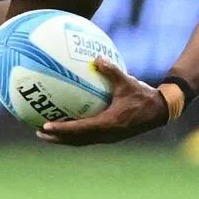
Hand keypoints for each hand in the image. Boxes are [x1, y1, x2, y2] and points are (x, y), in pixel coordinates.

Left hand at [36, 57, 168, 145]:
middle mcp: (107, 134)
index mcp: (109, 124)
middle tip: (38, 132)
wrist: (160, 111)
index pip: (80, 129)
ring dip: (64, 138)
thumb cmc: (143, 96)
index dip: (62, 129)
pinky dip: (75, 133)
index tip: (45, 126)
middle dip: (57, 138)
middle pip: (77, 140)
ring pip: (82, 141)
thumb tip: (97, 57)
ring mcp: (109, 137)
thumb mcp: (127, 82)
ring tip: (47, 133)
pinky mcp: (111, 135)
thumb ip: (111, 70)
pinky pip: (88, 136)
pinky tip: (66, 124)